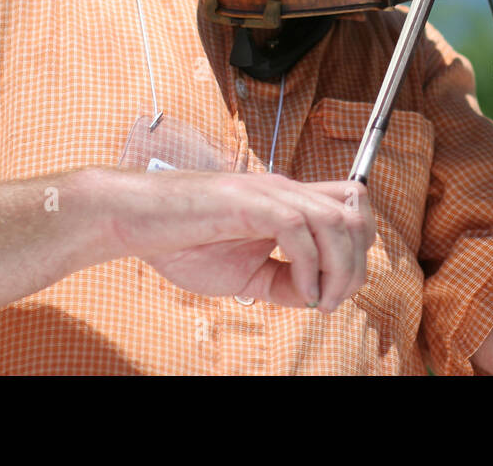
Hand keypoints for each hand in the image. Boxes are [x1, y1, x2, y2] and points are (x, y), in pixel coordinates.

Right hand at [104, 170, 374, 312]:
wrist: (134, 220)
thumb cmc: (181, 240)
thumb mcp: (244, 273)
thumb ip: (282, 281)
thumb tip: (316, 296)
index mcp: (287, 202)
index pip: (351, 208)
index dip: (358, 250)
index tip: (335, 290)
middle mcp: (285, 191)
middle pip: (357, 212)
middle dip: (357, 263)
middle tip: (333, 300)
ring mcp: (268, 193)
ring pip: (336, 220)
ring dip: (339, 269)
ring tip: (320, 301)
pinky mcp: (248, 203)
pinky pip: (299, 228)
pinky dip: (309, 267)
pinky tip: (298, 292)